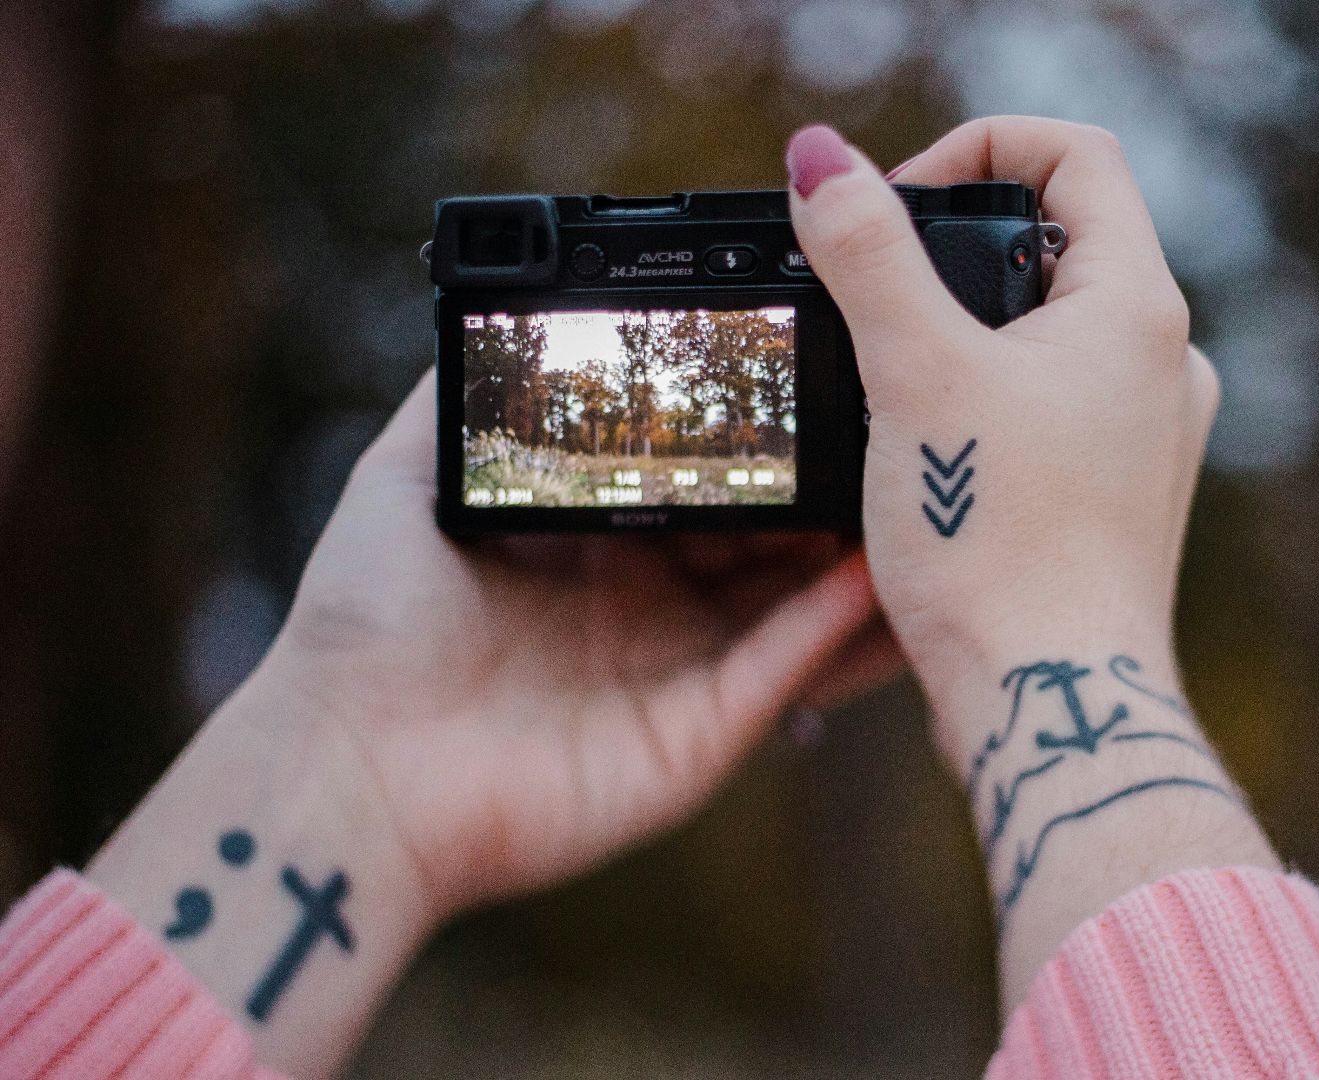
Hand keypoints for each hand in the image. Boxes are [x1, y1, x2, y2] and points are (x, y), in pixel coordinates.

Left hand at [88, 375, 882, 1075]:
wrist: (346, 774)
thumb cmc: (361, 633)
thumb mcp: (406, 480)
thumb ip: (468, 396)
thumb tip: (503, 309)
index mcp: (594, 545)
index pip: (698, 480)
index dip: (753, 437)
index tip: (807, 372)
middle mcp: (648, 605)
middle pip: (764, 534)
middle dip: (824, 485)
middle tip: (885, 422)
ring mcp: (679, 670)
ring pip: (795, 599)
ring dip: (853, 550)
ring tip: (914, 489)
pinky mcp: (700, 735)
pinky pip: (784, 667)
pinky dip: (836, 620)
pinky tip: (878, 564)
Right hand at [785, 118, 1217, 754]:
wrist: (1048, 701)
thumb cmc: (1000, 546)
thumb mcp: (915, 375)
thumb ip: (867, 254)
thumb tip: (821, 158)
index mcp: (1138, 309)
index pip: (1080, 156)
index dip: (981, 146)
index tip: (898, 203)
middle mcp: (1163, 362)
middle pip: (1061, 241)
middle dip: (958, 246)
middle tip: (877, 292)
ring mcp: (1148, 433)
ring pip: (1052, 331)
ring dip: (968, 330)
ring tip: (894, 382)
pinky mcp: (1118, 493)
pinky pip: (1052, 406)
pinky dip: (988, 400)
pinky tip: (930, 449)